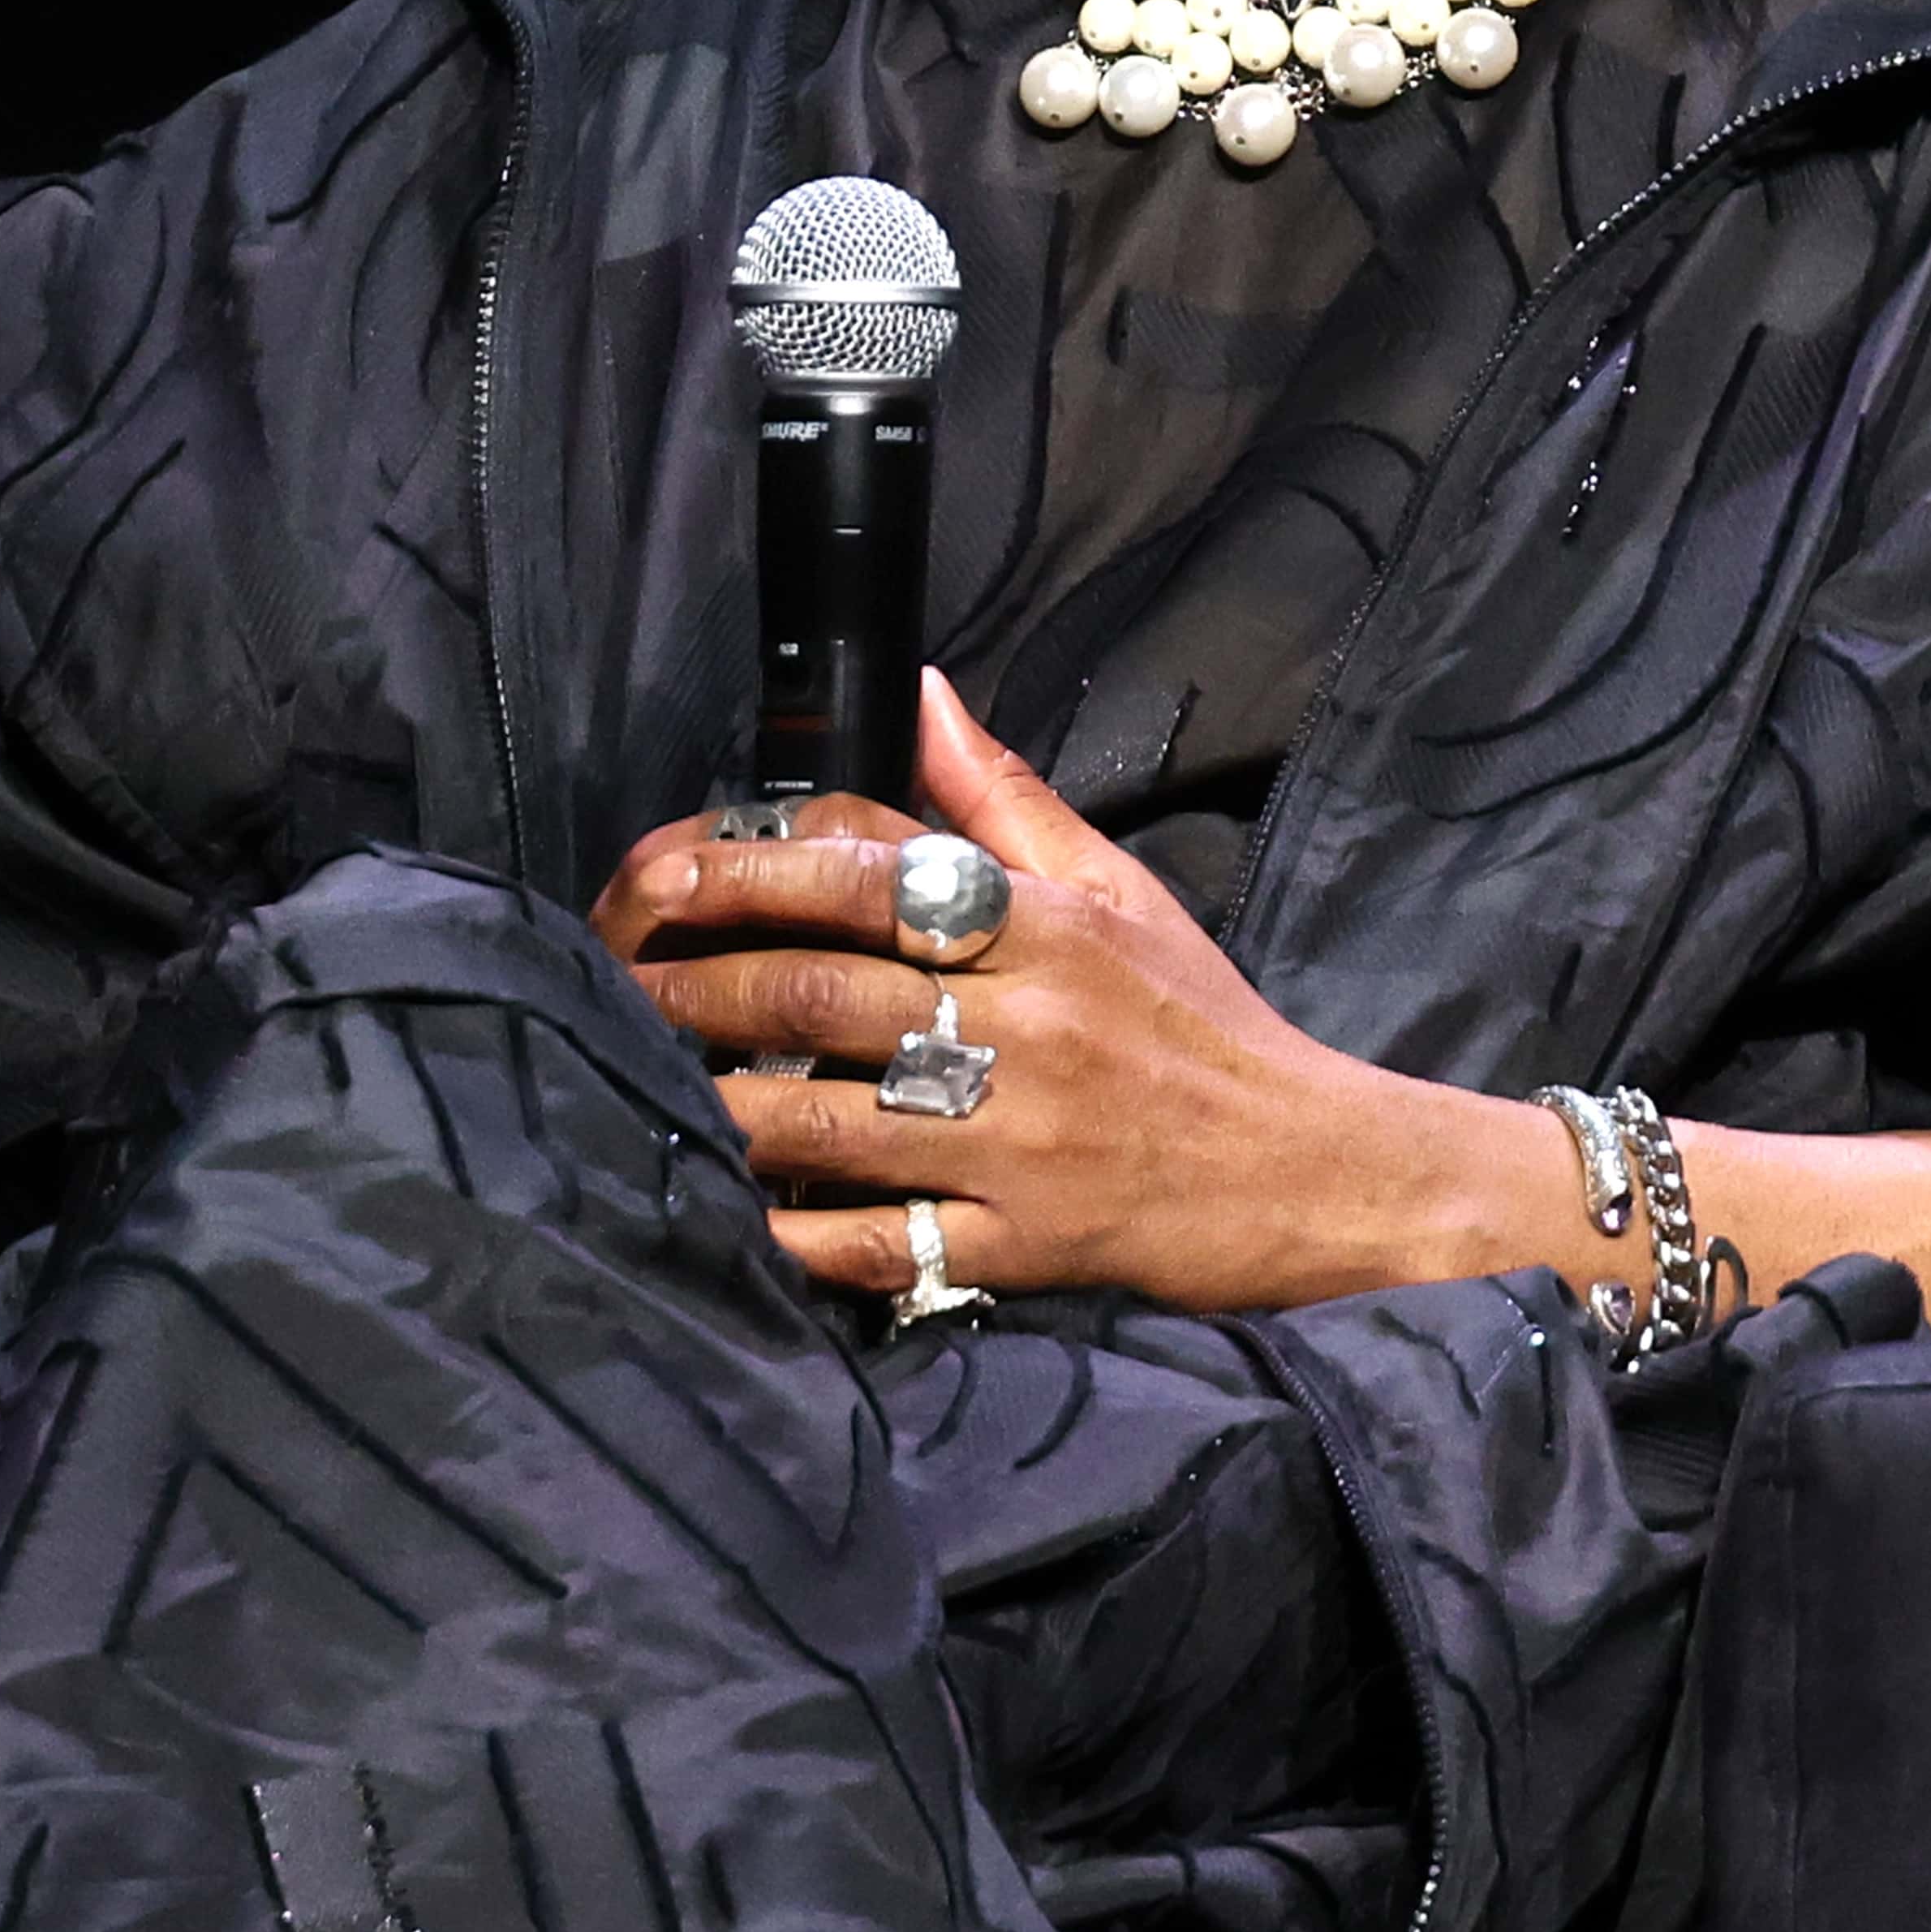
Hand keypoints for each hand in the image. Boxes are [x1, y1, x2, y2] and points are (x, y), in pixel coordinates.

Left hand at [584, 674, 1523, 1315]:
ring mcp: (1020, 1142)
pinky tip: (727, 1218)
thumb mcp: (1120, 886)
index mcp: (1043, 924)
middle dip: (695, 985)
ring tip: (638, 1083)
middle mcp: (1026, 1025)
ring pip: (826, 1118)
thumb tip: (923, 686)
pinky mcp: (1022, 1245)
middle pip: (820, 990)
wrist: (1314, 1171)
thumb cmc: (1202, 1024)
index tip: (664, 872)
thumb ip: (1002, 792)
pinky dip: (791, 1236)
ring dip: (716, 1101)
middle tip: (616, 981)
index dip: (748, 867)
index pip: (869, 870)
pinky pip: (879, 1245)